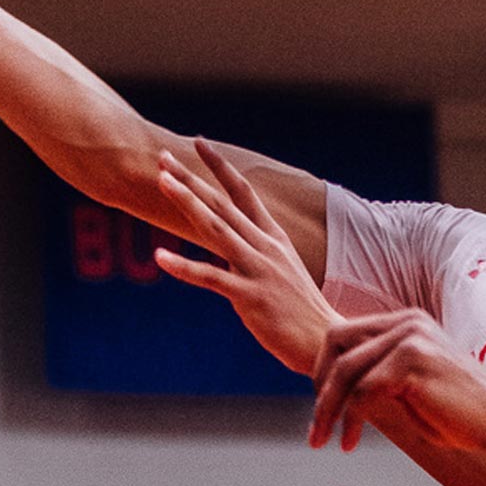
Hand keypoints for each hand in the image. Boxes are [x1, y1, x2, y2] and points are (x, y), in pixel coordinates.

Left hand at [153, 139, 337, 371]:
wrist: (326, 341)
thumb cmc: (300, 311)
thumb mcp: (281, 272)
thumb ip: (256, 254)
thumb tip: (232, 243)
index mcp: (273, 238)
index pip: (244, 192)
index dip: (220, 167)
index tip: (199, 143)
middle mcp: (265, 246)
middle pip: (222, 204)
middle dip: (191, 178)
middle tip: (162, 156)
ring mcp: (258, 269)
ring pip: (216, 228)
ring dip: (187, 202)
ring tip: (161, 181)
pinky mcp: (250, 296)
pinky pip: (211, 278)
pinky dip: (184, 267)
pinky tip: (160, 257)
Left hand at [309, 309, 485, 453]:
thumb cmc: (458, 414)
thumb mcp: (411, 385)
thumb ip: (380, 374)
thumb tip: (336, 387)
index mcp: (407, 322)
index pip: (343, 334)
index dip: (323, 371)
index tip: (322, 408)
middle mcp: (407, 322)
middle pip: (335, 343)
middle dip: (319, 387)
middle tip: (317, 427)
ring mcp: (410, 338)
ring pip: (345, 370)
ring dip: (328, 410)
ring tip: (325, 440)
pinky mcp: (412, 361)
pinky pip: (362, 391)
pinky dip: (350, 420)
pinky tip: (352, 442)